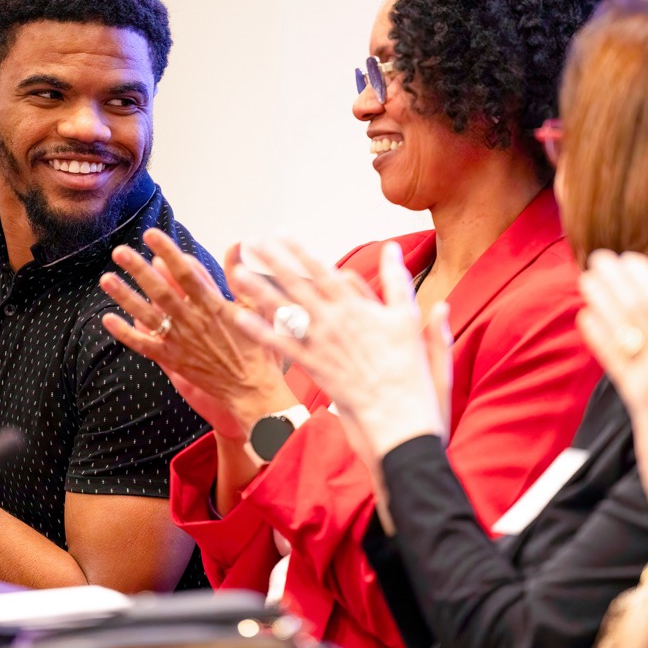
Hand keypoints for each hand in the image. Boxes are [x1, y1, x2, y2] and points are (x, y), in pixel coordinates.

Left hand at [99, 229, 294, 439]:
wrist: (252, 389)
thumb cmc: (257, 348)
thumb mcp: (256, 307)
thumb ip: (239, 275)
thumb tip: (236, 244)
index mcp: (214, 306)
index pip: (187, 273)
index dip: (169, 252)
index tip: (152, 234)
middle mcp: (194, 321)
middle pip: (161, 291)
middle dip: (139, 270)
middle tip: (120, 252)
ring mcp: (181, 341)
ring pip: (148, 315)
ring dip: (126, 297)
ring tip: (107, 279)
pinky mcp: (173, 359)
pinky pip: (144, 345)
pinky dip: (126, 333)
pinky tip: (108, 319)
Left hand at [231, 239, 449, 465]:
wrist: (398, 415)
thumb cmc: (409, 370)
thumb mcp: (410, 319)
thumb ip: (399, 282)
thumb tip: (393, 249)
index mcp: (356, 307)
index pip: (322, 271)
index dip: (301, 251)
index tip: (283, 233)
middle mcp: (333, 321)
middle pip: (296, 284)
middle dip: (272, 260)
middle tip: (251, 242)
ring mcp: (320, 344)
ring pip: (283, 311)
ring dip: (258, 289)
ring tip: (237, 272)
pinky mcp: (312, 366)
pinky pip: (281, 346)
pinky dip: (260, 331)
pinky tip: (240, 317)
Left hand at [576, 251, 647, 519]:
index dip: (646, 278)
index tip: (629, 259)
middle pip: (641, 307)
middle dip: (618, 279)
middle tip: (598, 257)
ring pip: (623, 326)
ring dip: (602, 298)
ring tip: (586, 277)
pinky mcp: (636, 394)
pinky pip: (613, 358)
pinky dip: (598, 336)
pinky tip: (584, 316)